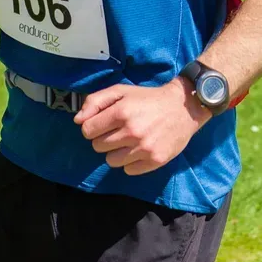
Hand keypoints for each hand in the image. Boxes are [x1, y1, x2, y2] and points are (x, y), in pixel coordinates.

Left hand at [73, 77, 211, 175]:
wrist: (183, 107)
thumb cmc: (148, 98)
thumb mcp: (121, 91)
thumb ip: (95, 101)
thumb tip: (78, 120)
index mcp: (121, 112)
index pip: (87, 130)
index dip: (92, 127)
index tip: (103, 124)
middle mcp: (131, 131)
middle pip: (98, 146)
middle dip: (104, 138)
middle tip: (118, 131)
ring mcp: (144, 148)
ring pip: (111, 161)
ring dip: (116, 152)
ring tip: (129, 141)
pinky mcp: (155, 161)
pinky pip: (128, 170)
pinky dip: (131, 162)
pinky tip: (140, 149)